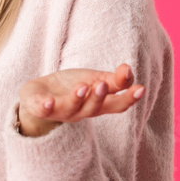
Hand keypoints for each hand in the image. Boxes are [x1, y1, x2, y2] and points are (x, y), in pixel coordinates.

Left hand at [17, 64, 144, 136]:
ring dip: (78, 98)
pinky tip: (48, 101)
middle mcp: (81, 111)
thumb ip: (114, 79)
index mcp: (97, 105)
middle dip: (100, 97)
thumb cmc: (71, 87)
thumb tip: (128, 68)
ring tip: (82, 87)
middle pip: (94, 108)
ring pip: (71, 108)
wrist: (39, 94)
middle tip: (104, 84)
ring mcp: (61, 111)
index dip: (128, 98)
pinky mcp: (41, 108)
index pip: (116, 104)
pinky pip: (44, 110)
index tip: (140, 88)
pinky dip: (46, 106)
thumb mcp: (95, 80)